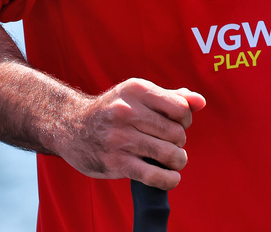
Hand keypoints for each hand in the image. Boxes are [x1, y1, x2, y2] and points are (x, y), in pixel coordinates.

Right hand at [50, 79, 206, 188]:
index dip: (186, 118)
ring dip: (178, 160)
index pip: (180, 108)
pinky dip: (169, 179)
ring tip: (175, 160)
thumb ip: (172, 97)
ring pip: (168, 153)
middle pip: (176, 132)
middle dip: (180, 140)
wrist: (70, 127)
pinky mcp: (115, 163)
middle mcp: (127, 112)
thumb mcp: (138, 94)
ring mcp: (120, 139)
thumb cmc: (114, 109)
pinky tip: (172, 177)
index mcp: (136, 90)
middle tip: (171, 142)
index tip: (177, 124)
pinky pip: (152, 175)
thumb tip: (200, 102)